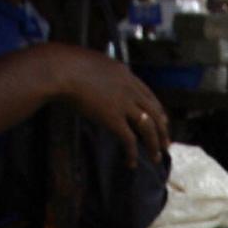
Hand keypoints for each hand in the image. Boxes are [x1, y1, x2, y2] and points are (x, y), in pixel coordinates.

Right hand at [44, 45, 170, 165]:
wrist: (61, 69)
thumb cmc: (66, 65)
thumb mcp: (90, 64)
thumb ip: (100, 75)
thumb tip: (94, 82)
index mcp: (124, 73)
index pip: (148, 94)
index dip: (157, 110)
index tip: (162, 121)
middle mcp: (129, 88)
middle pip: (154, 112)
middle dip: (162, 130)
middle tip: (166, 144)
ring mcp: (123, 103)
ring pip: (148, 127)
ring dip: (154, 144)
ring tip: (155, 157)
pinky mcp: (113, 118)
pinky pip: (129, 140)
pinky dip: (132, 154)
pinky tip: (131, 164)